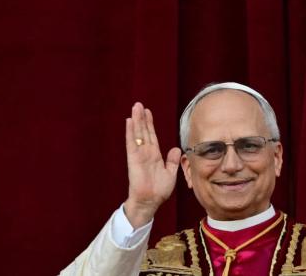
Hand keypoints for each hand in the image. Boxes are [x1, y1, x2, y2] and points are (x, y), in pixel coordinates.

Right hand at [123, 102, 181, 227]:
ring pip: (137, 134)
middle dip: (142, 118)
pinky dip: (130, 132)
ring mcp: (139, 155)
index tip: (148, 112)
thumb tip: (176, 149)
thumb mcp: (170, 173)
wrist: (150, 202)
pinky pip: (132, 143)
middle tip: (139, 104)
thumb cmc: (159, 190)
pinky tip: (129, 121)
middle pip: (143, 131)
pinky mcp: (134, 159)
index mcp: (154, 155)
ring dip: (136, 120)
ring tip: (135, 107)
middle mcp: (146, 152)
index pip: (151, 135)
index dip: (149, 123)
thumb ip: (172, 161)